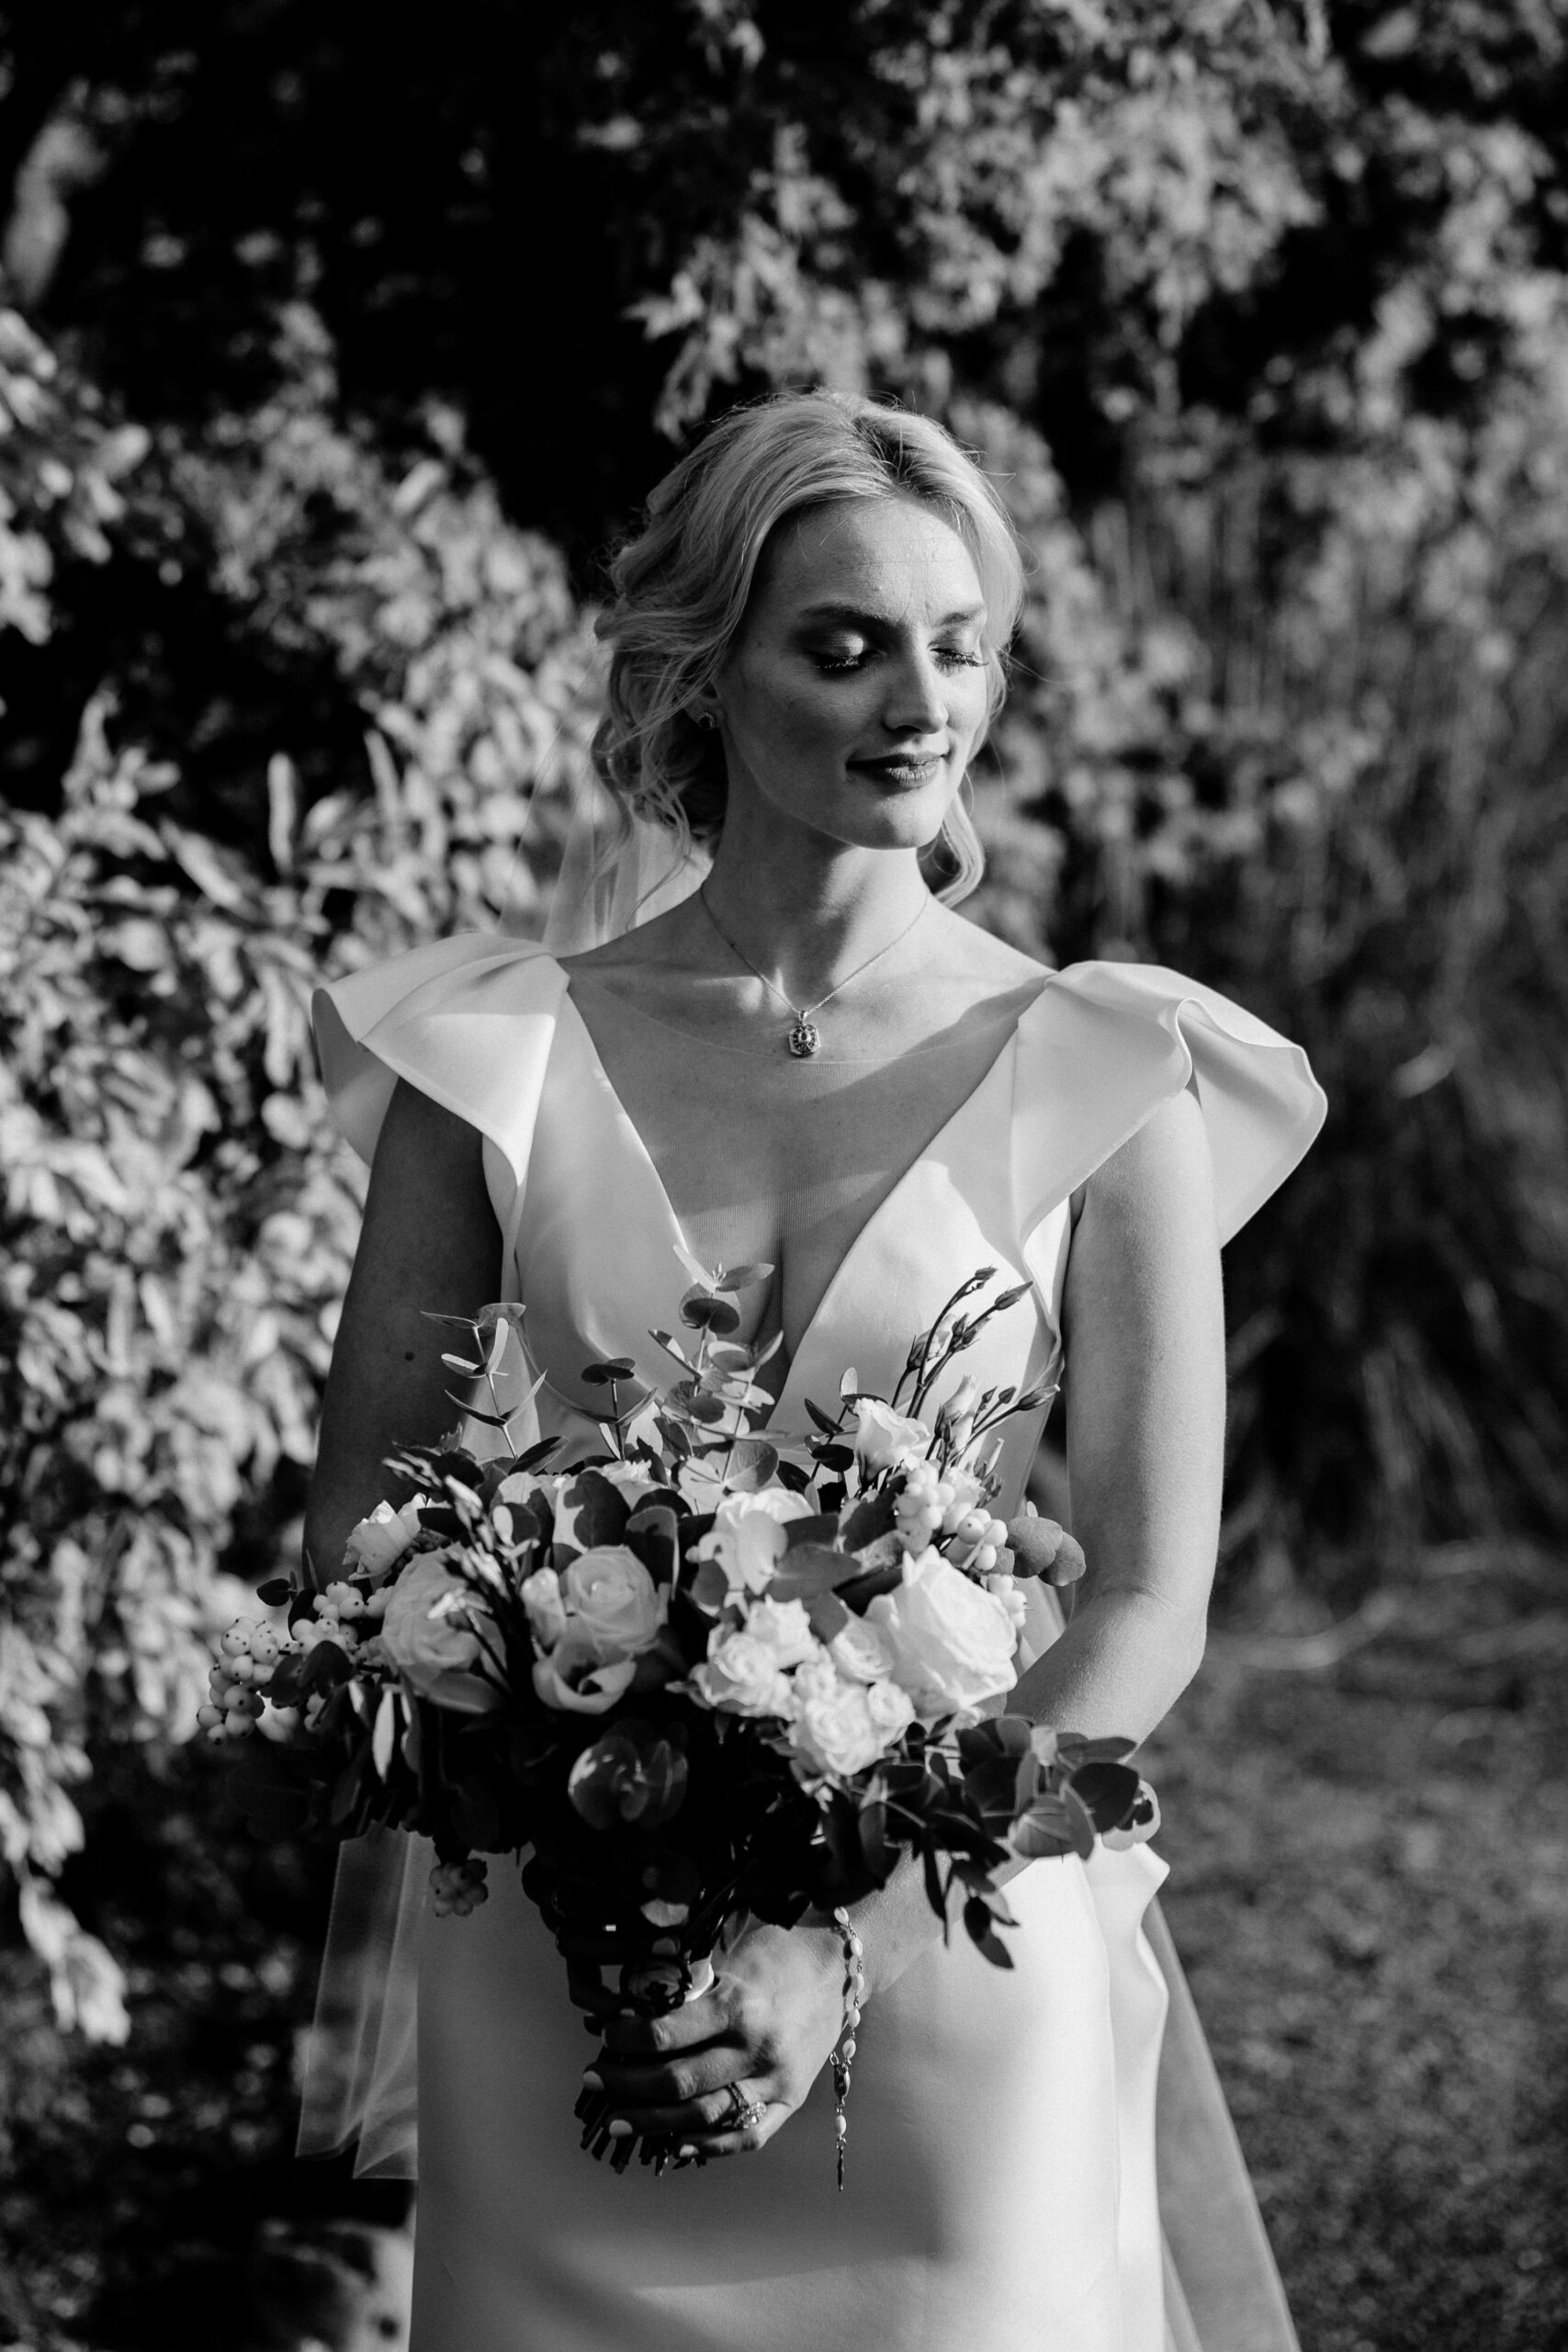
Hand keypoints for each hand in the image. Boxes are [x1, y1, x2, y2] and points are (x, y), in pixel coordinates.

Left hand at [589, 1915, 844, 2157]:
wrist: (840, 1967)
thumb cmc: (778, 1949)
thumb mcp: (730, 1953)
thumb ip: (688, 1983)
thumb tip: (629, 2004)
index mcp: (738, 2004)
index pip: (667, 2034)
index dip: (626, 2040)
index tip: (604, 2037)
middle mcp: (757, 2048)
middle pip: (679, 2081)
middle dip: (627, 2085)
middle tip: (594, 2081)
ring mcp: (776, 2080)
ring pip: (704, 2116)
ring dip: (654, 2123)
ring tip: (619, 2122)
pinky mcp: (791, 2100)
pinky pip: (746, 2136)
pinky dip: (708, 2146)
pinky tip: (674, 2145)